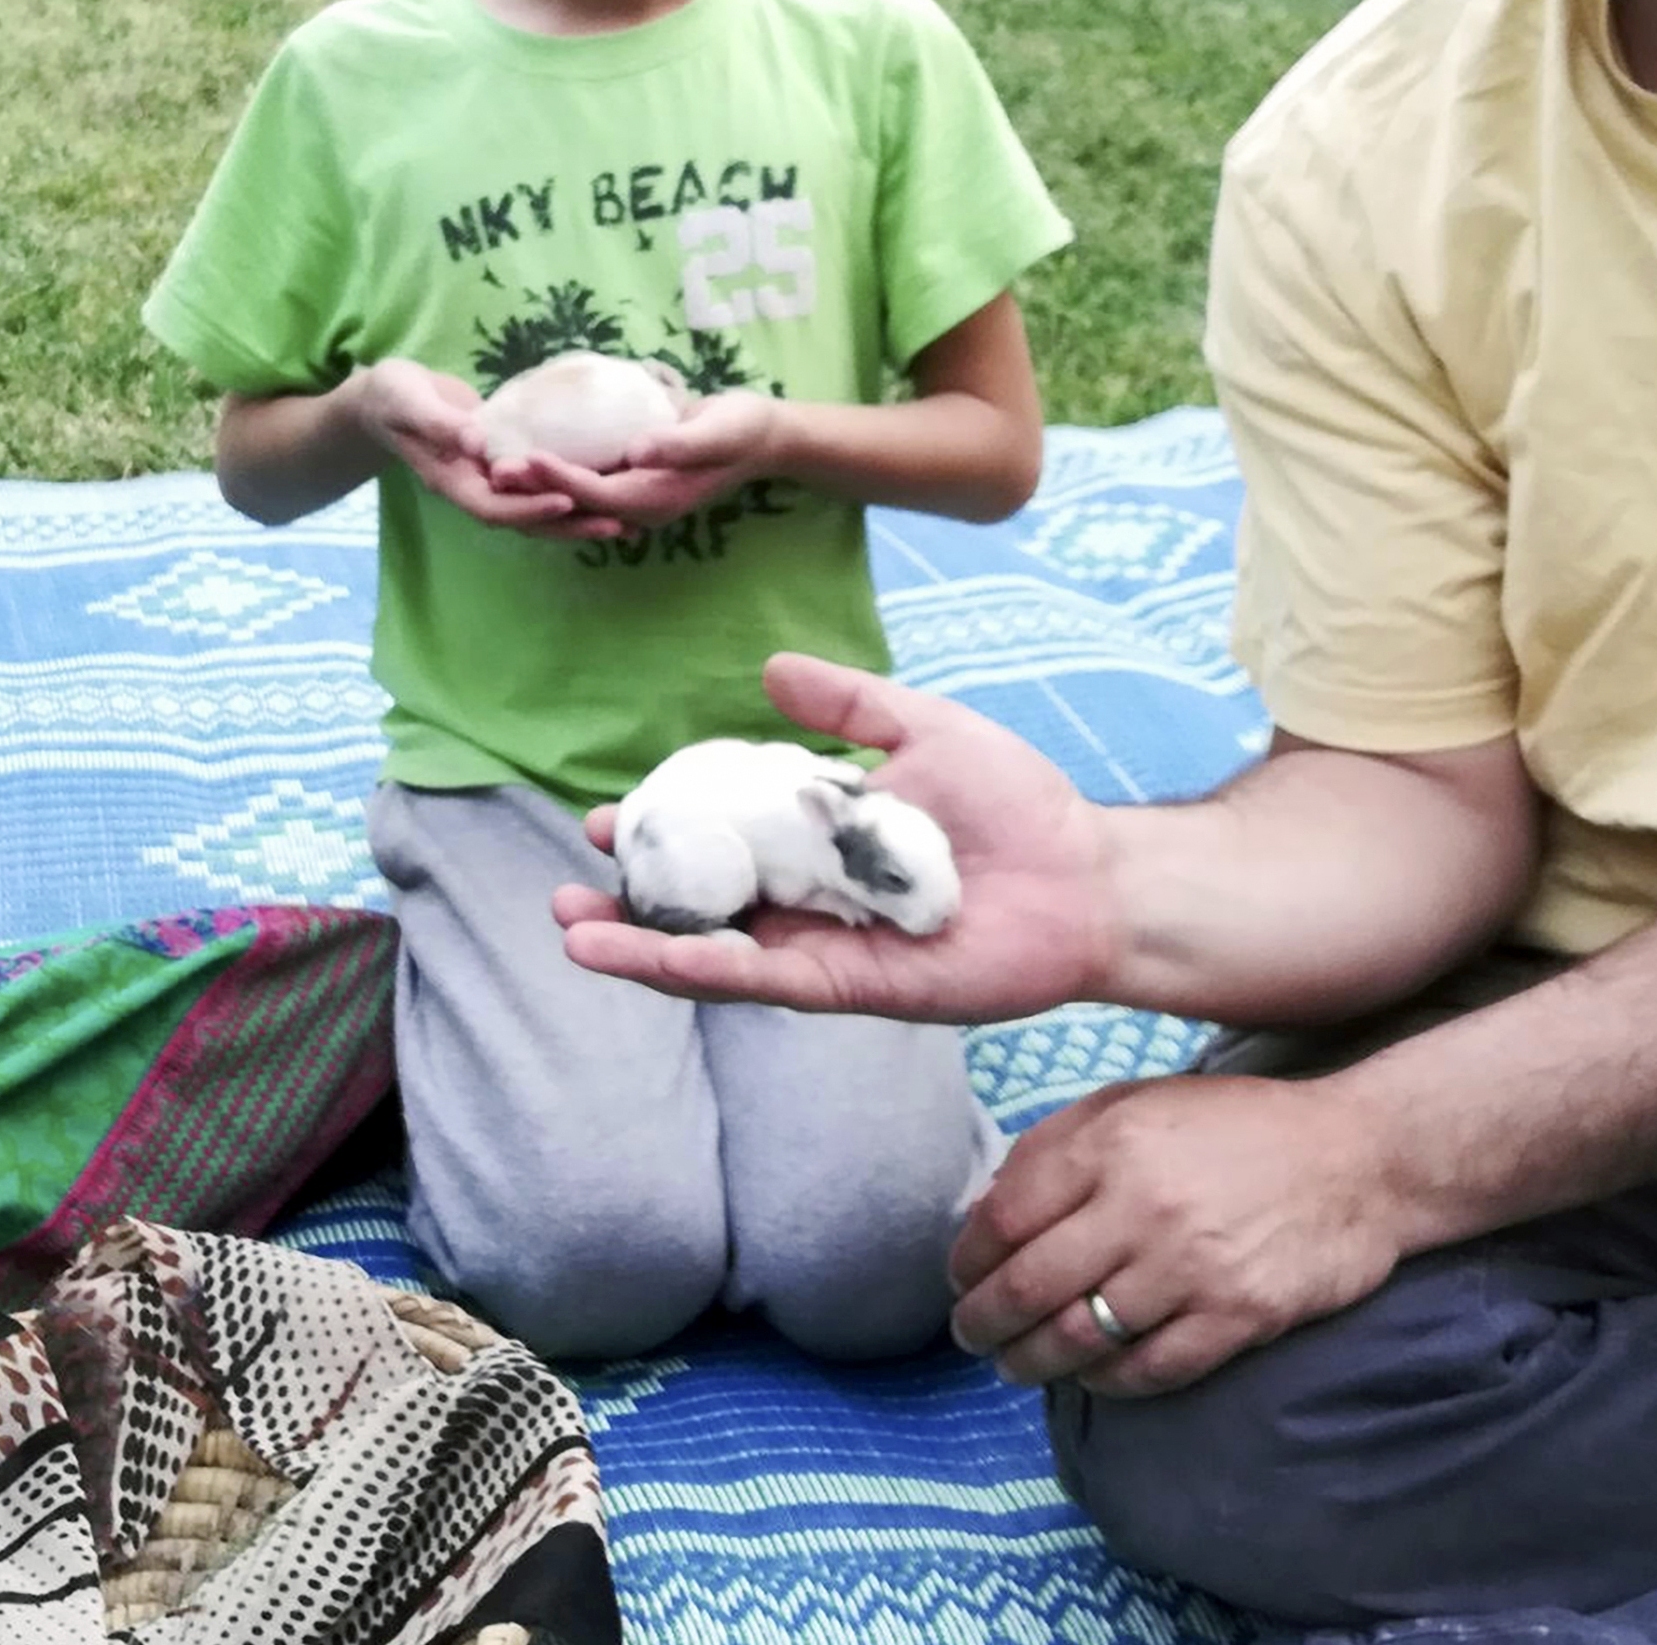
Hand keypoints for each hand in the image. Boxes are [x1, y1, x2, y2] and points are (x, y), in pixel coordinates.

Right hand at [355, 360, 622, 539]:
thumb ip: (439, 423)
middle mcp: (474, 488)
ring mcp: (488, 480)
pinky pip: (537, 485)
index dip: (530, 508)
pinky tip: (603, 487)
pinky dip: (568, 490)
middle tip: (618, 524)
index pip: (494, 507)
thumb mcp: (408, 403)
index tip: (567, 500)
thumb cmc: (391, 397)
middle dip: (569, 525)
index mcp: (451, 480)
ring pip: (535, 509)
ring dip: (576, 518)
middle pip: (525, 520)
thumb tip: (476, 442)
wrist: (384, 398)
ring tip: (624, 521)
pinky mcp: (501, 464)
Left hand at [514, 390, 781, 530]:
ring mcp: (633, 494)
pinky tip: (526, 445)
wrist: (762, 434)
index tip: (526, 457)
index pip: (597, 494)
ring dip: (536, 481)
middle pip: (576, 502)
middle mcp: (638, 505)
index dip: (560, 478)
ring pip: (574, 494)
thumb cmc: (742, 429)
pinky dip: (556, 467)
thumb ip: (678, 444)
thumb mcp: (717, 431)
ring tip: (495, 461)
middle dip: (534, 487)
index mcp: (656, 499)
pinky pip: (585, 479)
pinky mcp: (629, 478)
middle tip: (492, 466)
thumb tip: (636, 452)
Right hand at [553, 652, 1118, 1022]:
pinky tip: (651, 955)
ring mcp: (826, 948)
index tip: (607, 819)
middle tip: (568, 889)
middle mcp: (810, 901)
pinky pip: (766, 982)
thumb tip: (770, 668)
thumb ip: (848, 706)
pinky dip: (705, 969)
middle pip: (700, 906)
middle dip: (631, 901)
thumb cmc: (1016, 805)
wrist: (1088, 874)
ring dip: (642, 947)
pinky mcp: (853, 988)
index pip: (718, 840)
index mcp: (817, 843)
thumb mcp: (921, 728)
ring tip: (572, 932)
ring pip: (715, 953)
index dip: (661, 832)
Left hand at [946, 1071, 1410, 1396]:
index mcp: (1111, 1143)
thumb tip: (989, 1210)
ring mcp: (1192, 1268)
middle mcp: (1144, 1206)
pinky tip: (1088, 1375)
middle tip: (971, 1336)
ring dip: (1031, 1362)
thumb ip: (1058, 1145)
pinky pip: (1147, 1371)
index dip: (967, 1260)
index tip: (959, 1279)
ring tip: (1015, 1366)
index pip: (1004, 1219)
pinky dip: (1104, 1382)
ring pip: (1078, 1339)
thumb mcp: (1137, 1101)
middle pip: (1027, 1288)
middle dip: (982, 1323)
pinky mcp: (1238, 1318)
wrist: (1359, 1158)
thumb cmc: (1236, 1127)